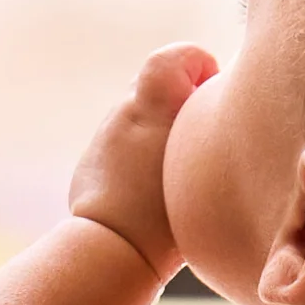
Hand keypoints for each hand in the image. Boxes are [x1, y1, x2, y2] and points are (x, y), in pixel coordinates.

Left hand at [66, 44, 217, 277]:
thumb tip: (212, 114)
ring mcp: (105, 137)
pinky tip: (150, 193)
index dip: (198, 66)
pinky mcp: (92, 163)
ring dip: (158, 136)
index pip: (178, 56)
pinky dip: (138, 161)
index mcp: (155, 103)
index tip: (209, 96)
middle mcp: (126, 112)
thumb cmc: (170, 212)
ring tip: (174, 173)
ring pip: (140, 120)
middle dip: (179, 105)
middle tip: (196, 140)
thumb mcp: (205, 163)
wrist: (114, 248)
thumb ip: (206, 128)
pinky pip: (123, 149)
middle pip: (159, 88)